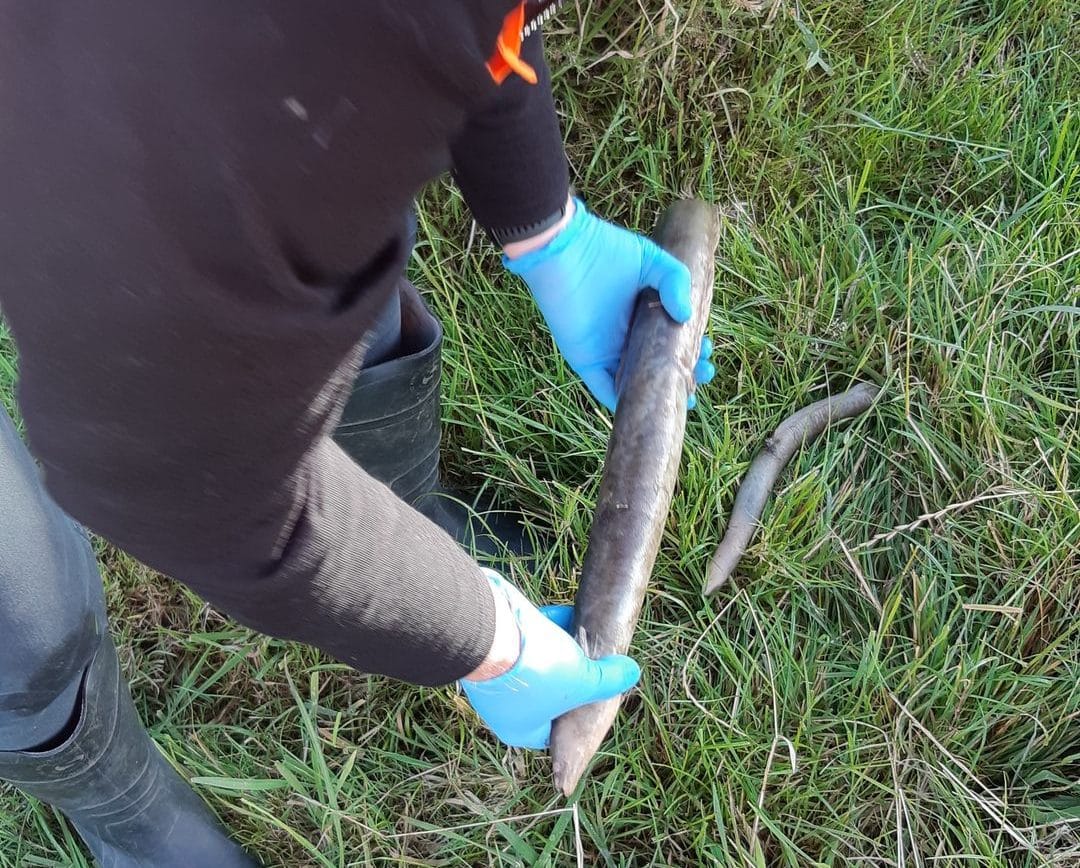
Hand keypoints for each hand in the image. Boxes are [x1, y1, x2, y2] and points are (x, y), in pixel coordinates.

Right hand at [460, 569, 639, 748]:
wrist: (489, 631)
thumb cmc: (535, 670)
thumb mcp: (583, 680)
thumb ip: (608, 680)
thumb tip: (631, 674)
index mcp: (521, 728)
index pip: (555, 729)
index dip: (576, 711)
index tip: (591, 690)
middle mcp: (502, 707)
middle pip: (547, 692)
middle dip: (567, 671)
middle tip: (586, 658)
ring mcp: (492, 676)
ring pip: (533, 662)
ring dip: (554, 646)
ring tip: (577, 632)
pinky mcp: (488, 646)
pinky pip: (522, 639)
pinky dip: (540, 629)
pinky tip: (560, 616)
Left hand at [504, 198, 714, 411]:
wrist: (565, 251)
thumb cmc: (604, 250)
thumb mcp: (651, 260)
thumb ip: (675, 280)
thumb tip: (686, 315)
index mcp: (642, 314)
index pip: (672, 338)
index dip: (692, 347)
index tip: (707, 347)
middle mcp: (627, 337)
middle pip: (660, 365)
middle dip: (686, 373)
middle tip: (704, 373)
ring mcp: (607, 352)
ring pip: (638, 382)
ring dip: (662, 392)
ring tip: (688, 397)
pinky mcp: (588, 361)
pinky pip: (607, 390)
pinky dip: (627, 403)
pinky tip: (651, 407)